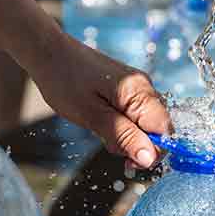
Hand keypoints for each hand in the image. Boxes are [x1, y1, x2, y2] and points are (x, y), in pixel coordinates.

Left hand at [26, 32, 170, 168]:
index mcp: (140, 91)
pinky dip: (121, 123)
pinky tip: (101, 119)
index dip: (152, 152)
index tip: (128, 162)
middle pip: (157, 128)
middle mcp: (145, 86)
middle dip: (136, 144)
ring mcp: (137, 85)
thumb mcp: (92, 116)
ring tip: (98, 126)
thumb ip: (124, 137)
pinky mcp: (127, 87)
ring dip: (126, 135)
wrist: (48, 52)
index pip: (166, 131)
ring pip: (145, 123)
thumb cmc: (65, 82)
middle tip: (106, 140)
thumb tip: (150, 159)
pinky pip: (134, 113)